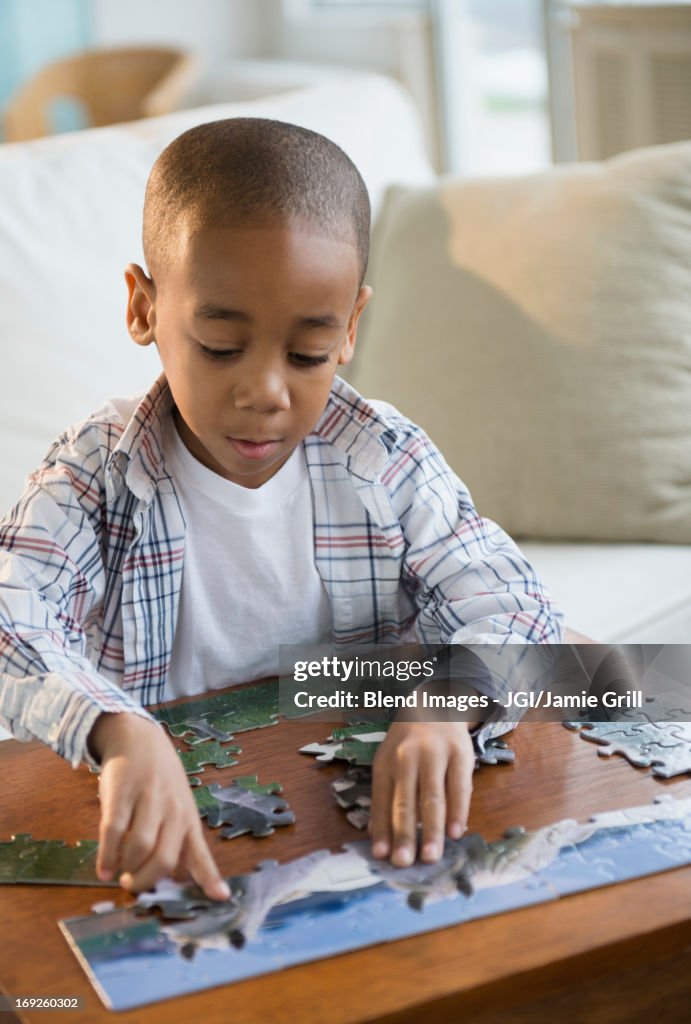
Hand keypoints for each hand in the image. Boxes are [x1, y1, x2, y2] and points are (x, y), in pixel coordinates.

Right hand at [88, 712, 229, 900]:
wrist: (139, 738)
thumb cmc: (161, 780)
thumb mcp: (177, 805)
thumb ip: (176, 839)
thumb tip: (173, 879)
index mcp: (188, 818)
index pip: (201, 853)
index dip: (210, 878)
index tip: (221, 898)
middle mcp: (172, 811)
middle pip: (165, 858)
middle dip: (147, 881)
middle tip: (133, 886)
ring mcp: (147, 801)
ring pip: (140, 847)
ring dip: (127, 869)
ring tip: (119, 874)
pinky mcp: (121, 794)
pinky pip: (113, 831)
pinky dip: (107, 855)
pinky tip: (104, 867)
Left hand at [369, 721, 474, 866]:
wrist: (434, 704)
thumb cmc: (407, 744)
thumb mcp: (388, 763)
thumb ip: (385, 797)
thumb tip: (378, 837)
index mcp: (386, 763)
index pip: (382, 801)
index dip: (381, 829)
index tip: (381, 855)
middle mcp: (407, 758)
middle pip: (405, 801)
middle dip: (404, 835)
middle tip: (404, 863)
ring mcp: (435, 755)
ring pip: (432, 797)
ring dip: (432, 830)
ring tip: (430, 857)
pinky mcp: (461, 754)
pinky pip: (460, 787)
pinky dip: (458, 812)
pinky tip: (456, 833)